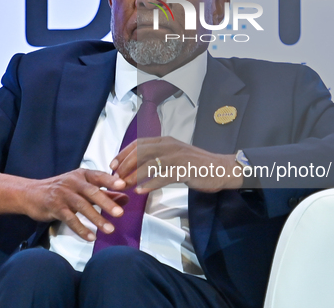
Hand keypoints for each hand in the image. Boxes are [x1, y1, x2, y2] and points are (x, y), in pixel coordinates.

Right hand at [0, 170, 127, 241]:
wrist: (31, 194)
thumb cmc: (61, 190)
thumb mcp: (82, 188)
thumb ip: (104, 193)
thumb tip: (126, 198)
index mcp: (81, 175)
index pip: (98, 176)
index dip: (110, 180)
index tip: (123, 185)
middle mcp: (73, 182)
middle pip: (92, 192)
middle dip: (107, 203)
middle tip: (120, 213)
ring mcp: (63, 194)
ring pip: (82, 206)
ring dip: (96, 219)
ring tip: (109, 230)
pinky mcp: (54, 207)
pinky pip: (70, 219)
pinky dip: (81, 229)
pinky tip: (90, 237)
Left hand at [110, 137, 243, 192]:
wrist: (220, 169)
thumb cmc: (196, 165)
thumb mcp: (175, 155)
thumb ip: (159, 156)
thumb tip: (137, 164)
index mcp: (166, 141)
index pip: (139, 143)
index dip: (123, 153)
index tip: (112, 163)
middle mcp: (170, 146)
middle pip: (140, 152)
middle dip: (125, 164)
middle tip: (116, 176)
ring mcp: (177, 157)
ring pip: (149, 164)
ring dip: (134, 175)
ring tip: (125, 185)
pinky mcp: (184, 171)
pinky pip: (162, 177)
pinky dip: (149, 184)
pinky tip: (141, 191)